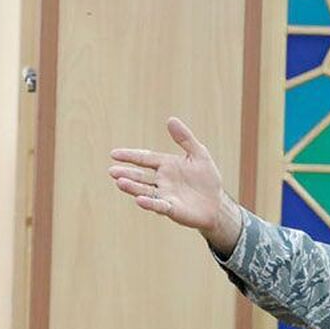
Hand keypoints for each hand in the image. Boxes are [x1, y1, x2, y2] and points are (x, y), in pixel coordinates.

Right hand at [108, 116, 241, 252]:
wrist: (217, 203)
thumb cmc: (207, 179)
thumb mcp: (199, 154)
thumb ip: (185, 138)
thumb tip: (171, 119)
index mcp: (166, 165)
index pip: (145, 159)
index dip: (130, 156)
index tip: (114, 154)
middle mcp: (162, 181)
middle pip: (140, 176)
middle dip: (127, 173)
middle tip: (112, 171)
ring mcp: (165, 195)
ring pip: (145, 190)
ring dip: (132, 187)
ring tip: (119, 182)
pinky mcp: (172, 209)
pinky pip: (159, 205)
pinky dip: (150, 203)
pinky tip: (139, 200)